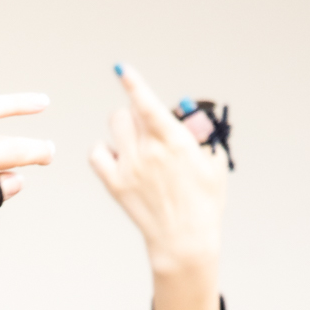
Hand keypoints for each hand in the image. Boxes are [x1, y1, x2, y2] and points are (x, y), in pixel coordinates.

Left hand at [89, 65, 224, 309]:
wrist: (184, 240)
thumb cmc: (204, 202)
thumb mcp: (213, 163)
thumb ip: (198, 136)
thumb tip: (185, 119)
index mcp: (174, 140)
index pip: (147, 104)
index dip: (133, 83)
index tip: (121, 69)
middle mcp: (148, 150)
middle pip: (127, 112)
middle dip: (137, 115)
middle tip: (149, 132)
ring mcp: (129, 167)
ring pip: (114, 126)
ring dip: (124, 128)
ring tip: (137, 146)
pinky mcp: (115, 184)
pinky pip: (96, 154)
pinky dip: (103, 151)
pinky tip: (117, 158)